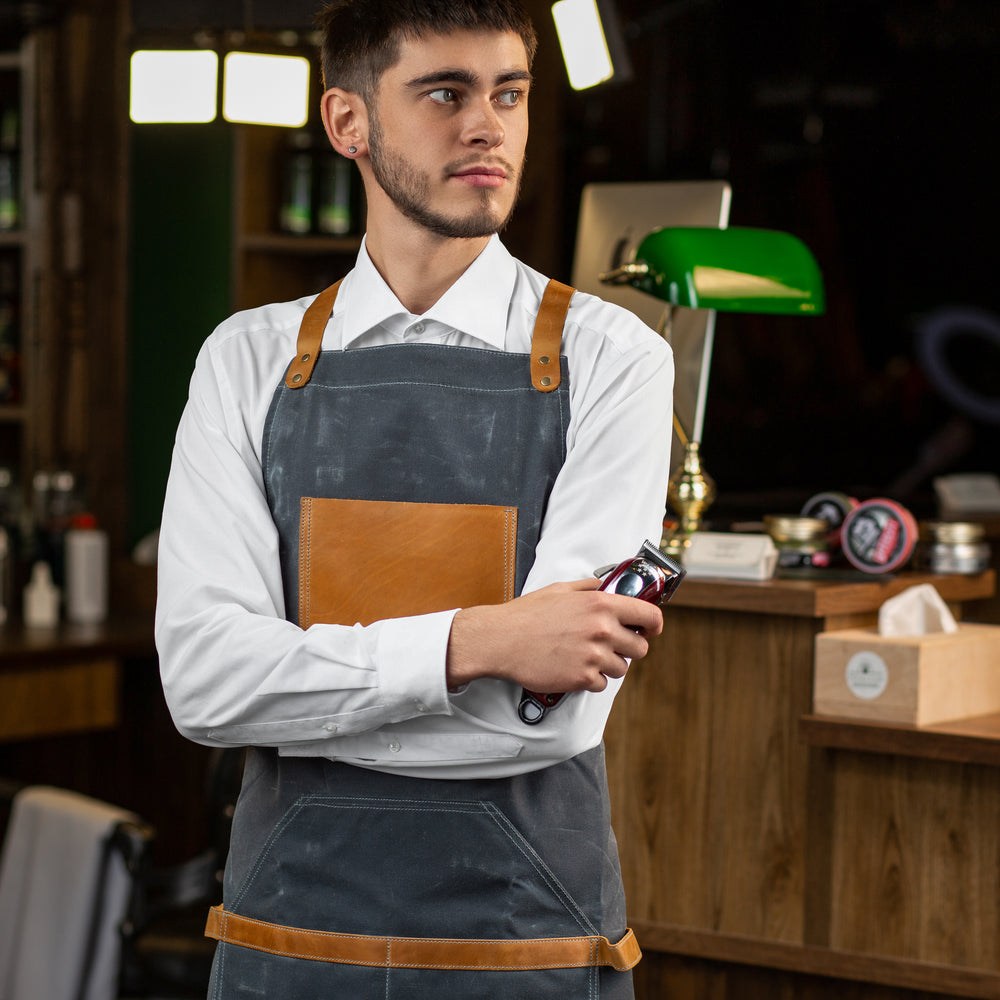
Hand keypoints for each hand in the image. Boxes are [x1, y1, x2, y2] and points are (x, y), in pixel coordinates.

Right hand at [446, 578, 662, 691]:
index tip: (650, 629)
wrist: (500, 640)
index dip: (653, 624)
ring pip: (621, 668)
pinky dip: (591, 679)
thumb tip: (612, 586)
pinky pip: (601, 684)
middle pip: (640, 647)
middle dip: (627, 647)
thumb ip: (592, 588)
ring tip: (584, 655)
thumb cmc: (527, 615)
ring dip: (608, 664)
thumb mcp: (561, 589)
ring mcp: (593, 656)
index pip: (649, 616)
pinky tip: (573, 666)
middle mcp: (601, 629)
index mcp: (600, 604)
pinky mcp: (582, 678)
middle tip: (607, 645)